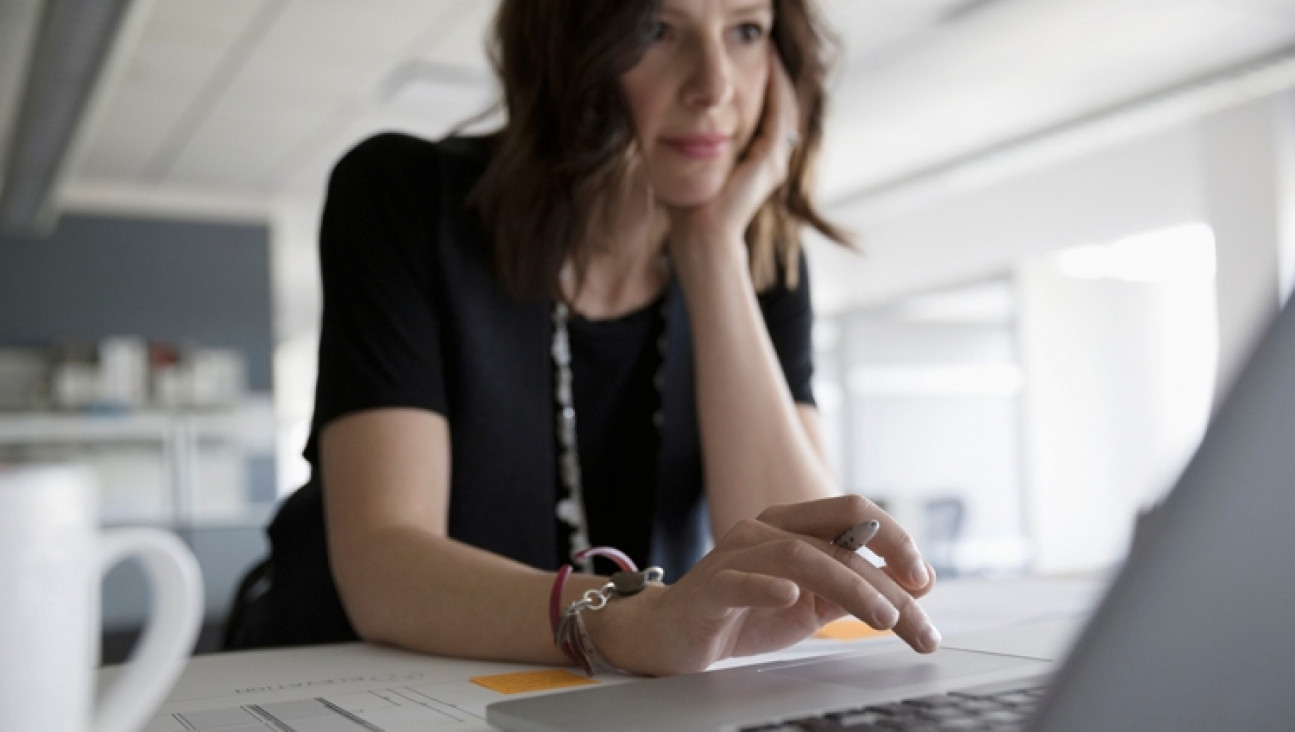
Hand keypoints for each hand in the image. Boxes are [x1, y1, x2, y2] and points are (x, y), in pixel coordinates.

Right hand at [589, 495, 939, 675]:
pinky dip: (768, 587)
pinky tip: (790, 599)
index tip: (924, 580)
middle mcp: (765, 530)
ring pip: (801, 557)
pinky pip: (740, 580)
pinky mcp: (710, 587)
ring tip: (882, 617)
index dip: (895, 539)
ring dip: (850, 586)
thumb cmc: (742, 615)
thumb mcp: (811, 605)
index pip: (853, 514)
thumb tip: (918, 583)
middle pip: (838, 541)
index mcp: (793, 527)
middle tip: (918, 622)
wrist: (672, 636)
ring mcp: (735, 555)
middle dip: (887, 581)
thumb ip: (855, 589)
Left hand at [664, 47, 801, 274]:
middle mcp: (775, 160)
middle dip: (779, 77)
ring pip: (786, 108)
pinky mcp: (770, 161)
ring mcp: (776, 161)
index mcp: (761, 161)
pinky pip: (778, 115)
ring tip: (773, 50)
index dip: (770, 85)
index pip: (771, 114)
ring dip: (780, 77)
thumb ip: (709, 144)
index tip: (762, 58)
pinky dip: (776, 89)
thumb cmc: (694, 205)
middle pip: (784, 108)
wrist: (701, 233)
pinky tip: (770, 66)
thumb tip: (692, 123)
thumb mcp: (703, 165)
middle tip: (773, 47)